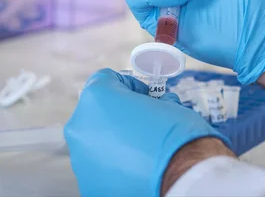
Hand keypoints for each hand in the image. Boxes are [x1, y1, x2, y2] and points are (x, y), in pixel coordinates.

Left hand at [64, 69, 230, 196]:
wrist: (184, 175)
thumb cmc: (178, 136)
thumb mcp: (165, 101)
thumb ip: (145, 99)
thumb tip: (148, 106)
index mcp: (96, 98)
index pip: (107, 80)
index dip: (130, 86)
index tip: (144, 97)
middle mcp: (80, 126)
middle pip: (96, 113)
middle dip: (119, 116)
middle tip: (144, 124)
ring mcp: (80, 158)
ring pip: (94, 142)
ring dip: (114, 142)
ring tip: (142, 150)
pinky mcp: (87, 183)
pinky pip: (99, 167)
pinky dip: (115, 166)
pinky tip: (137, 168)